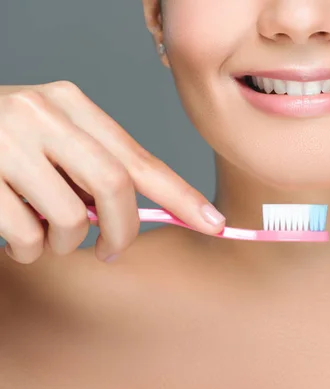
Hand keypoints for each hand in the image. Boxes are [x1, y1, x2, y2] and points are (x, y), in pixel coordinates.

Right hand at [0, 81, 224, 263]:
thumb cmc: (2, 141)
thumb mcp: (51, 140)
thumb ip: (91, 169)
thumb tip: (130, 217)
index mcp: (70, 103)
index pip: (139, 157)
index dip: (180, 196)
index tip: (214, 224)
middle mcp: (42, 113)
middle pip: (115, 186)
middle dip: (122, 230)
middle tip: (111, 249)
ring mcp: (7, 140)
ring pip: (68, 218)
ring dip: (64, 241)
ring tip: (44, 232)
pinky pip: (26, 234)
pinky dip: (29, 247)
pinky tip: (16, 232)